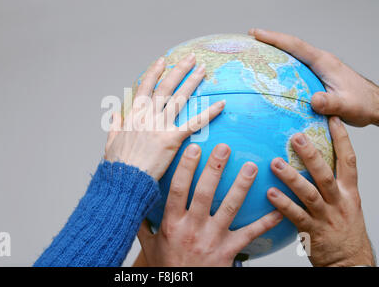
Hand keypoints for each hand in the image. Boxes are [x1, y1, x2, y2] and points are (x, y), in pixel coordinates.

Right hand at [105, 54, 224, 179]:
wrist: (125, 179)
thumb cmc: (118, 165)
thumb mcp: (111, 143)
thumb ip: (114, 126)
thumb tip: (115, 114)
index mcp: (133, 116)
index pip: (145, 88)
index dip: (154, 73)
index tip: (162, 61)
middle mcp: (147, 116)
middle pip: (165, 87)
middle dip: (179, 70)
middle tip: (191, 58)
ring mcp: (160, 125)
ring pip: (179, 98)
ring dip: (192, 82)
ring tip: (203, 70)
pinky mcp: (172, 139)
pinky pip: (194, 123)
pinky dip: (208, 113)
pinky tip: (221, 104)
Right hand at [137, 143, 282, 265]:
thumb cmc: (167, 266)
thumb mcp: (149, 245)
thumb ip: (143, 222)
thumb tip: (135, 203)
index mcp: (172, 224)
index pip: (178, 190)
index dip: (185, 168)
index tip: (193, 148)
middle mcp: (192, 228)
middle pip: (205, 193)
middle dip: (215, 168)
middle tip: (224, 148)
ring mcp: (212, 239)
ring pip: (229, 208)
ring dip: (241, 186)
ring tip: (251, 167)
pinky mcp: (228, 251)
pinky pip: (249, 234)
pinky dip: (265, 222)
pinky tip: (278, 210)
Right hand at [249, 28, 378, 126]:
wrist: (375, 104)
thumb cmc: (363, 103)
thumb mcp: (347, 105)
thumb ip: (331, 103)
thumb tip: (314, 100)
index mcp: (324, 62)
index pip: (295, 46)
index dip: (274, 39)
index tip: (256, 33)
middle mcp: (320, 61)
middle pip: (291, 45)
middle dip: (270, 39)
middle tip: (250, 37)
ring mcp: (319, 67)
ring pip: (293, 54)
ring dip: (275, 50)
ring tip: (257, 51)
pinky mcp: (318, 76)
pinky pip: (296, 65)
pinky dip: (282, 63)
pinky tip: (273, 70)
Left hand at [267, 116, 374, 266]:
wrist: (350, 261)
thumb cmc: (343, 228)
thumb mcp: (345, 202)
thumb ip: (329, 182)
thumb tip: (311, 158)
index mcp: (349, 191)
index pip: (349, 160)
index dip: (342, 139)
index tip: (332, 120)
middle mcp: (339, 201)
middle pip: (325, 174)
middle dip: (311, 155)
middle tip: (296, 137)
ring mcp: (326, 216)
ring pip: (309, 193)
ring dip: (291, 177)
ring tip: (274, 163)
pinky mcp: (312, 231)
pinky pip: (295, 215)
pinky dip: (283, 204)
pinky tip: (270, 193)